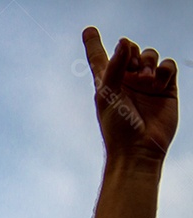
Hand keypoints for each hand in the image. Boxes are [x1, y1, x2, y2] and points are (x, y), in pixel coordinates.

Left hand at [82, 27, 178, 159]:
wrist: (139, 149)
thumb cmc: (117, 126)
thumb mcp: (108, 95)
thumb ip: (115, 66)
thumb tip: (125, 42)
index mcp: (106, 82)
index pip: (98, 58)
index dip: (93, 43)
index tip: (88, 30)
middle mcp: (126, 80)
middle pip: (130, 50)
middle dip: (131, 52)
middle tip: (132, 68)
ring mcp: (146, 84)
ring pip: (150, 55)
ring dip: (148, 61)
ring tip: (146, 80)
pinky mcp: (166, 88)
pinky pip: (168, 66)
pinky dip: (164, 68)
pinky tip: (158, 80)